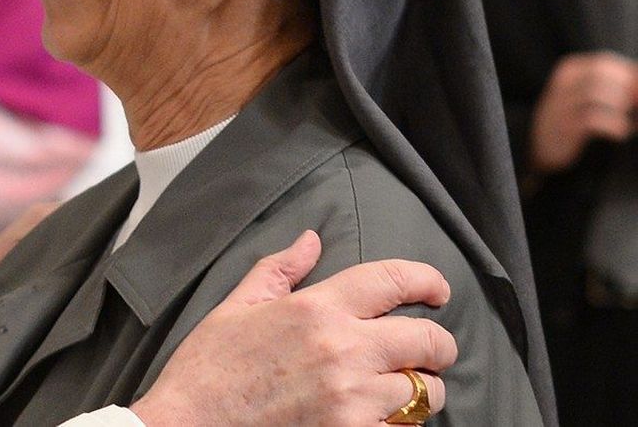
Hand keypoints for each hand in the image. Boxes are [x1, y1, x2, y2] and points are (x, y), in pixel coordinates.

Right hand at [130, 231, 454, 425]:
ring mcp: (352, 400)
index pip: (394, 280)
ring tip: (402, 391)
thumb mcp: (237, 307)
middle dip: (438, 345)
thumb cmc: (208, 369)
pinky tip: (379, 418)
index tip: (437, 290)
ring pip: (426, 392)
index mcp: (316, 309)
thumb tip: (311, 239)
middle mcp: (343, 350)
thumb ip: (279, 269)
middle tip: (431, 351)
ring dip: (421, 391)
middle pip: (428, 339)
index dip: (428, 280)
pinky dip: (399, 424)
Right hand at [530, 52, 637, 172]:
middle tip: (635, 107)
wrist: (541, 146)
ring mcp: (560, 105)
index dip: (628, 76)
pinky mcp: (564, 128)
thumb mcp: (587, 96)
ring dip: (621, 108)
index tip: (635, 96)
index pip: (604, 63)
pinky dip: (614, 125)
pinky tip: (620, 132)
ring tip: (630, 122)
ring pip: (596, 94)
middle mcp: (561, 84)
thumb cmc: (574, 118)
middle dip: (626, 90)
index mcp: (569, 71)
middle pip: (600, 74)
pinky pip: (592, 119)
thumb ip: (613, 87)